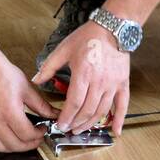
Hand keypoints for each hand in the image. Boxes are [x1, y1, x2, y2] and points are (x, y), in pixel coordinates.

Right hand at [0, 46, 59, 151]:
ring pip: (0, 146)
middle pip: (14, 146)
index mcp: (9, 111)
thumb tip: (53, 114)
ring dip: (14, 147)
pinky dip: (3, 139)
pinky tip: (11, 130)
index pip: (27, 135)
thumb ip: (41, 105)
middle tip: (37, 138)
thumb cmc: (2, 72)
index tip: (43, 129)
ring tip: (24, 138)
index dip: (38, 136)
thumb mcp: (27, 88)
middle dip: (29, 145)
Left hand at [32, 21, 129, 135]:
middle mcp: (100, 81)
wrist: (112, 28)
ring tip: (81, 129)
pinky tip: (115, 131)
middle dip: (76, 123)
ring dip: (91, 123)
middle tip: (68, 129)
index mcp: (83, 73)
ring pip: (102, 110)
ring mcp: (113, 84)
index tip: (60, 125)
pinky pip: (122, 105)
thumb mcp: (64, 49)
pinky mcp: (123, 83)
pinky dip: (119, 119)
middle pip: (87, 110)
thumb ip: (49, 66)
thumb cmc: (88, 37)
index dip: (66, 117)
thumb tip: (36, 80)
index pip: (74, 102)